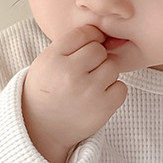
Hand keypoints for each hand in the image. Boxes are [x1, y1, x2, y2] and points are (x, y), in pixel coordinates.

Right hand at [22, 25, 127, 162]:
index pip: (84, 33)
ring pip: (112, 67)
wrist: (40, 128)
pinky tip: (97, 96)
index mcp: (53, 58)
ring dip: (104, 74)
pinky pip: (121, 87)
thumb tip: (108, 34)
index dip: (88, 40)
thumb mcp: (48, 60)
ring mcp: (88, 92)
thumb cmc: (48, 88)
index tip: (82, 51)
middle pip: (99, 49)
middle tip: (83, 72)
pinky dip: (113, 91)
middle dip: (95, 58)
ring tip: (88, 85)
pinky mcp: (102, 109)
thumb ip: (73, 43)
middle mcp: (70, 73)